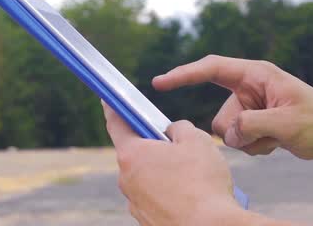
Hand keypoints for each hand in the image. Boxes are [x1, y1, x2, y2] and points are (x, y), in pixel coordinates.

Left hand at [102, 101, 242, 225]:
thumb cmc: (202, 182)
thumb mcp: (196, 140)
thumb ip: (179, 128)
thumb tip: (173, 132)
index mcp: (132, 155)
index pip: (116, 123)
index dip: (114, 108)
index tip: (109, 99)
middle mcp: (127, 180)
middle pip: (135, 153)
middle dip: (153, 144)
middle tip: (175, 140)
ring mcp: (136, 204)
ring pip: (147, 178)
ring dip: (163, 171)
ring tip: (192, 173)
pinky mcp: (148, 221)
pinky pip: (156, 198)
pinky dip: (169, 192)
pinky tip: (191, 193)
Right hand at [153, 55, 312, 161]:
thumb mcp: (287, 122)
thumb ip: (253, 123)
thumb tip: (227, 132)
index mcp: (257, 74)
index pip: (212, 69)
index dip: (184, 74)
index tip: (160, 82)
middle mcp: (250, 87)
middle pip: (220, 114)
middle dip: (239, 131)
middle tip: (270, 133)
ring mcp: (251, 106)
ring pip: (227, 132)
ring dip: (249, 142)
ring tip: (278, 137)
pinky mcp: (254, 123)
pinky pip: (239, 141)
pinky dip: (255, 147)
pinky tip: (277, 142)